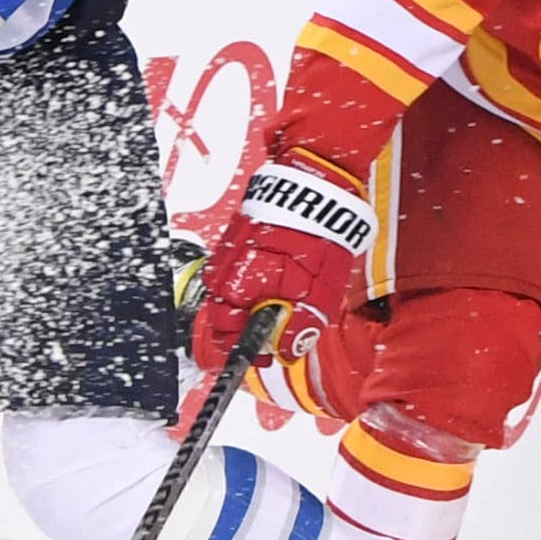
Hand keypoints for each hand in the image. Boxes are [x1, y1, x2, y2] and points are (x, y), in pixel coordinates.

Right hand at [189, 153, 374, 372]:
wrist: (314, 184)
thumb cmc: (316, 237)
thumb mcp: (317, 293)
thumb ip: (298, 326)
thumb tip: (284, 352)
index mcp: (237, 288)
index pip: (226, 336)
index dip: (248, 351)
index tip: (269, 355)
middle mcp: (223, 271)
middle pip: (226, 316)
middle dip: (253, 327)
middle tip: (284, 325)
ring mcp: (226, 252)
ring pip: (233, 294)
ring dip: (256, 303)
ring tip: (287, 295)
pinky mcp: (235, 237)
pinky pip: (238, 271)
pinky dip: (256, 280)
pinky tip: (280, 273)